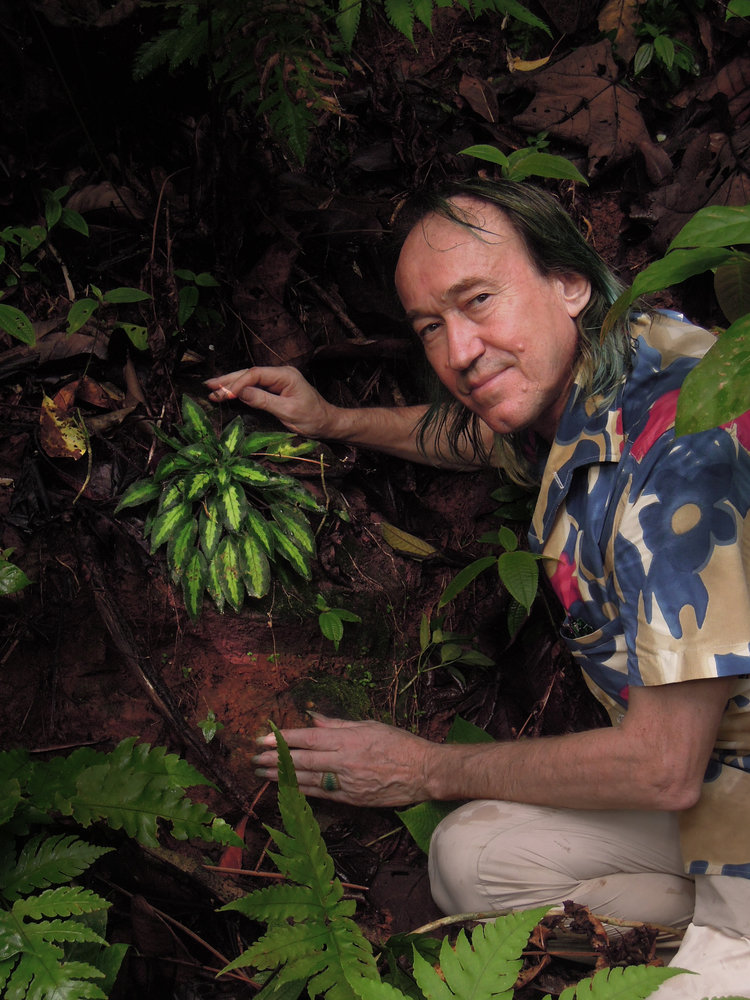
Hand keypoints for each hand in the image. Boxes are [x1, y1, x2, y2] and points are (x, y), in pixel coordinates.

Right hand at [204, 366, 338, 438]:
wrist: (327, 423)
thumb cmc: (312, 418)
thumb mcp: (287, 411)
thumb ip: (263, 400)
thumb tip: (241, 391)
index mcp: (285, 375)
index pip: (255, 375)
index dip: (237, 383)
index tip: (224, 394)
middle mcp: (280, 374)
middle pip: (249, 374)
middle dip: (228, 380)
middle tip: (208, 387)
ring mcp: (277, 380)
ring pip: (249, 379)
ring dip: (231, 384)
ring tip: (211, 389)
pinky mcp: (275, 389)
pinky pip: (254, 387)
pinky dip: (240, 390)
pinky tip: (227, 392)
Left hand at [252, 712, 433, 806]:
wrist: (423, 772)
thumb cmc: (399, 744)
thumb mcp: (369, 725)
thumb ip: (338, 724)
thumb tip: (314, 717)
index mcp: (348, 739)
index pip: (308, 738)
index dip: (283, 739)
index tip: (263, 739)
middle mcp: (344, 761)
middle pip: (302, 761)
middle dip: (275, 760)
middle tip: (253, 759)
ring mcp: (346, 783)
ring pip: (307, 780)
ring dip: (282, 778)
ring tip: (262, 775)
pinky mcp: (351, 799)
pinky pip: (321, 795)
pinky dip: (302, 792)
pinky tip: (287, 790)